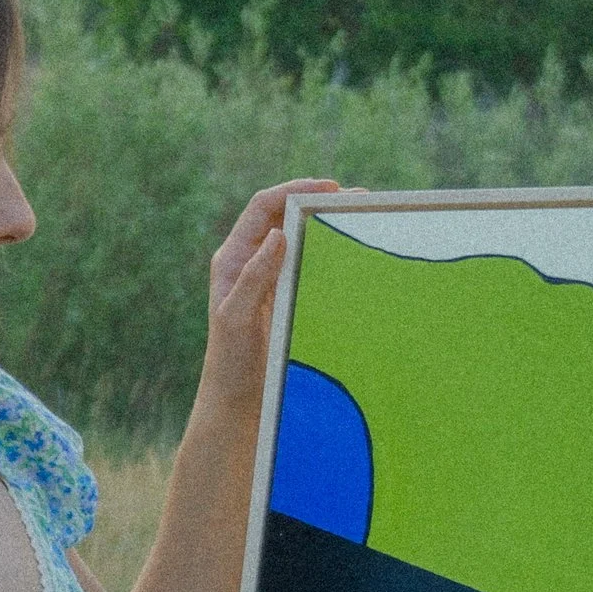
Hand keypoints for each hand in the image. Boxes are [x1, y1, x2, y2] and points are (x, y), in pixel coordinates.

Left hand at [201, 180, 338, 414]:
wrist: (237, 403)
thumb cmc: (230, 363)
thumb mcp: (236, 319)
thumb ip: (254, 277)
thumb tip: (278, 233)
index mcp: (233, 258)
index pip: (263, 207)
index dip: (294, 190)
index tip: (329, 188)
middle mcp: (251, 262)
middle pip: (286, 215)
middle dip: (318, 201)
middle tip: (357, 199)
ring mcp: (272, 279)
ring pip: (301, 238)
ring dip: (328, 225)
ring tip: (362, 218)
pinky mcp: (289, 298)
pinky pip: (310, 265)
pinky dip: (331, 253)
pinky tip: (355, 254)